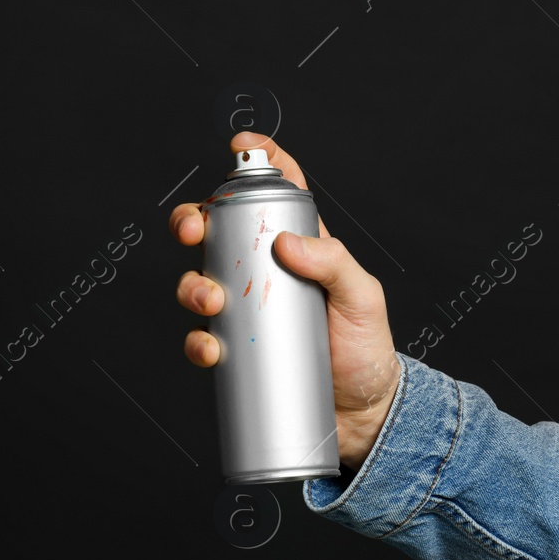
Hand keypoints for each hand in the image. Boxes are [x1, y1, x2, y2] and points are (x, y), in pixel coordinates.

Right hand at [170, 132, 402, 470]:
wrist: (361, 414)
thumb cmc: (367, 349)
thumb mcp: (363, 297)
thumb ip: (334, 263)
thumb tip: (286, 243)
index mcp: (300, 245)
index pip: (278, 190)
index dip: (259, 160)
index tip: (240, 146)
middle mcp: (266, 272)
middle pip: (217, 231)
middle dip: (193, 220)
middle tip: (194, 230)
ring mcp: (247, 310)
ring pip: (199, 280)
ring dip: (191, 284)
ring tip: (210, 301)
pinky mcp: (236, 349)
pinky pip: (202, 338)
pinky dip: (198, 341)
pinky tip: (213, 348)